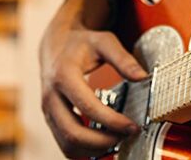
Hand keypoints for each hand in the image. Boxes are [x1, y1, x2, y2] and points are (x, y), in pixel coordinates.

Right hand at [40, 0, 148, 157]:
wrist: (55, 44)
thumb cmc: (80, 43)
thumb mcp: (103, 42)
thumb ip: (123, 59)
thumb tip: (142, 76)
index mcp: (64, 75)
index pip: (88, 107)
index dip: (112, 121)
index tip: (132, 126)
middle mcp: (51, 96)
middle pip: (73, 133)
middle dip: (102, 141)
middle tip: (126, 137)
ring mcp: (48, 111)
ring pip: (67, 144)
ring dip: (93, 149)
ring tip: (117, 141)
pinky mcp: (50, 119)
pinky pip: (64, 144)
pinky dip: (83, 150)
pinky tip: (103, 143)